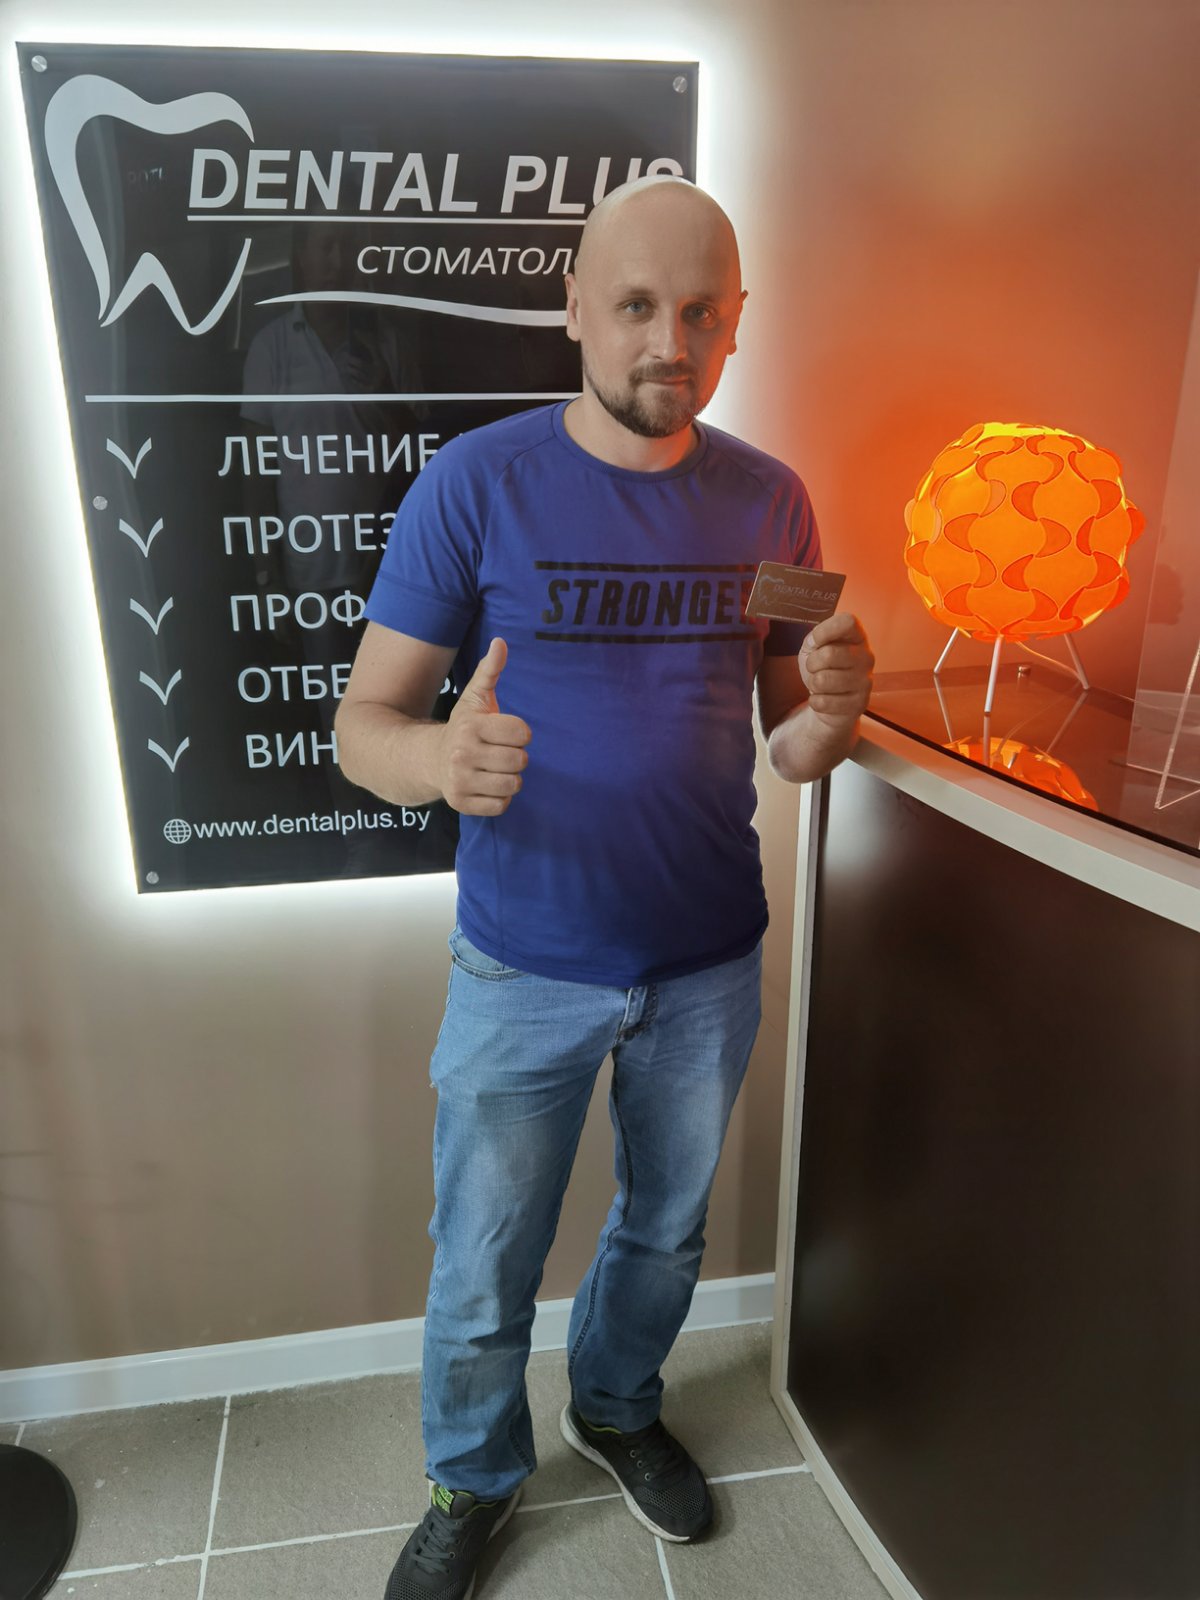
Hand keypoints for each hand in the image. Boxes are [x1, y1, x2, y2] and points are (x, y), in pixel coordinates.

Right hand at [437, 638, 531, 815]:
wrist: (429, 759)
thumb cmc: (463, 727)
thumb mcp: (475, 698)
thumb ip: (490, 671)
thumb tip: (501, 642)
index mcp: (471, 727)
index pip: (523, 734)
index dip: (519, 734)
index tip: (504, 733)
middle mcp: (462, 754)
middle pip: (520, 761)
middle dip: (514, 757)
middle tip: (497, 752)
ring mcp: (460, 781)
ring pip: (513, 785)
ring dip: (509, 778)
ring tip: (493, 769)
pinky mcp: (461, 804)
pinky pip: (501, 806)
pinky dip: (499, 798)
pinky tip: (485, 785)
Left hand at [799, 612, 873, 727]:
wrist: (832, 702)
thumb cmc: (824, 669)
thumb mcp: (814, 647)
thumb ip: (814, 639)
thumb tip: (815, 641)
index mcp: (857, 637)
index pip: (847, 622)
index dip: (825, 630)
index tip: (816, 641)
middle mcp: (866, 657)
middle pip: (829, 654)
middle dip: (811, 663)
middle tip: (815, 669)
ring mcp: (865, 682)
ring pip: (822, 680)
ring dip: (813, 684)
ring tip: (821, 684)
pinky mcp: (859, 704)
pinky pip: (823, 702)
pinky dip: (816, 702)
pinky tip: (825, 699)